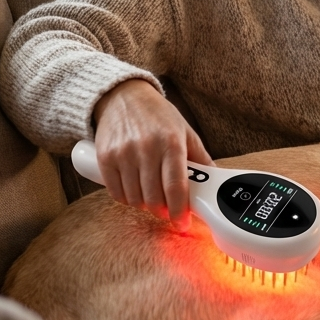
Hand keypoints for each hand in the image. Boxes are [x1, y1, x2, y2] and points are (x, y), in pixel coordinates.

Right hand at [92, 79, 213, 227]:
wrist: (123, 97)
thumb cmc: (158, 115)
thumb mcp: (185, 131)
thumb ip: (200, 158)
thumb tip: (214, 182)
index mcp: (171, 143)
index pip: (176, 187)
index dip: (180, 210)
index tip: (183, 222)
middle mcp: (147, 148)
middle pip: (154, 198)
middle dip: (163, 211)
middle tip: (168, 210)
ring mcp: (123, 153)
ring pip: (134, 199)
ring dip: (144, 205)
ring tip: (151, 197)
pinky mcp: (104, 157)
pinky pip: (115, 192)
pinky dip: (126, 198)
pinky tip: (134, 191)